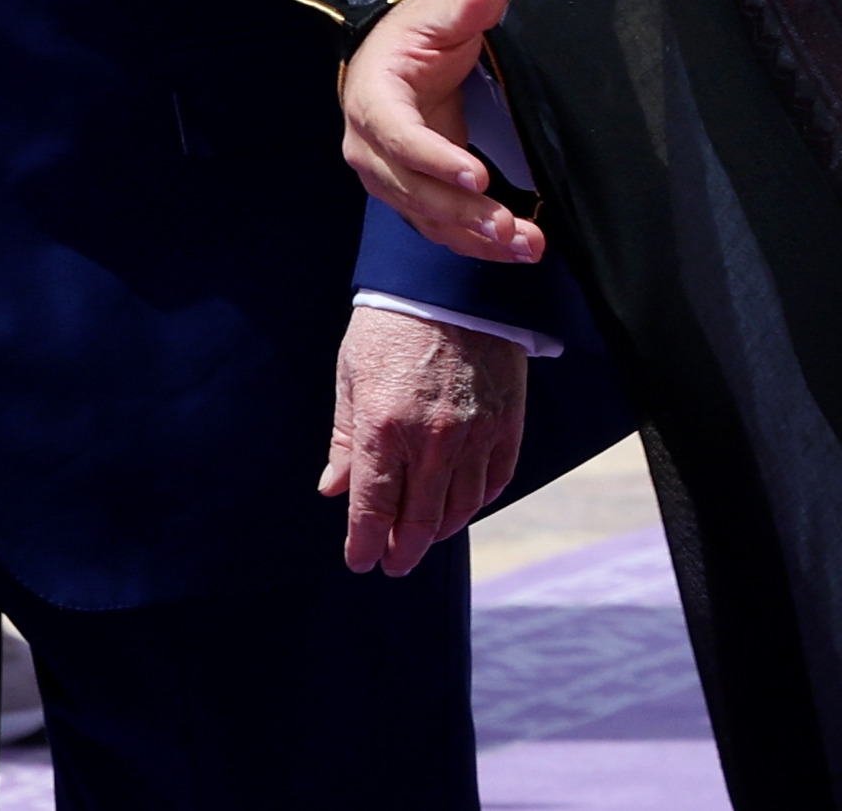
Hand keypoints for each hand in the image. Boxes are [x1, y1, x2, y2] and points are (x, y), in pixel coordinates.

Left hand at [325, 307, 530, 574]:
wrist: (453, 278)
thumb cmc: (393, 323)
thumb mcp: (352, 376)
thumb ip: (346, 439)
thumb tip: (335, 489)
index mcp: (384, 428)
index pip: (374, 512)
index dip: (365, 546)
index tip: (361, 561)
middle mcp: (433, 440)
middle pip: (421, 522)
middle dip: (403, 552)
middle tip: (393, 562)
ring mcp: (476, 433)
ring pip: (461, 509)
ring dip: (440, 531)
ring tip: (425, 535)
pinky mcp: (507, 421)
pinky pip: (497, 479)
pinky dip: (478, 500)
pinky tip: (463, 502)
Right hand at [339, 0, 546, 264]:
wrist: (388, 58)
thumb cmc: (413, 35)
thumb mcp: (439, 14)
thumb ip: (466, 8)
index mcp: (373, 102)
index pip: (400, 138)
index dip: (437, 159)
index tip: (478, 177)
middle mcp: (369, 150)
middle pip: (414, 191)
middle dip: (462, 213)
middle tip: (509, 226)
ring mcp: (387, 179)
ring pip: (427, 218)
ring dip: (475, 237)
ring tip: (525, 244)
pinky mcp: (409, 196)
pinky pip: (438, 227)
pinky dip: (474, 242)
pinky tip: (514, 249)